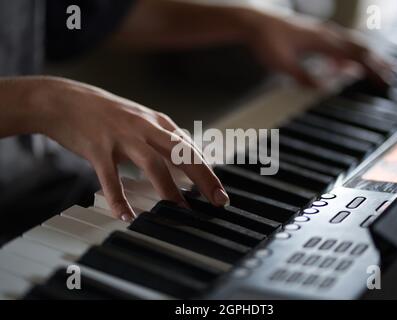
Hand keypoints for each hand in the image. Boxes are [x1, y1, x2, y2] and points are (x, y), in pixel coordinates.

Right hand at [31, 77, 228, 220]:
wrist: (64, 100)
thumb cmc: (105, 113)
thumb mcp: (141, 119)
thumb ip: (162, 138)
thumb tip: (184, 157)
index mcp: (158, 123)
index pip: (191, 149)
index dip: (209, 172)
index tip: (220, 193)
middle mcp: (145, 128)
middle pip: (182, 154)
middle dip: (203, 178)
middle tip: (217, 201)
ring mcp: (122, 137)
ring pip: (153, 164)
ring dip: (169, 191)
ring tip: (180, 211)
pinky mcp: (98, 148)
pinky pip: (111, 178)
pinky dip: (119, 199)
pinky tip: (126, 216)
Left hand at [242, 10, 393, 87]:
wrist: (255, 22)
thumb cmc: (267, 41)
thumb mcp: (283, 64)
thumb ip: (303, 77)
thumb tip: (322, 90)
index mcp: (322, 42)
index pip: (355, 57)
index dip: (372, 70)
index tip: (385, 81)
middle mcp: (326, 34)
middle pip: (359, 47)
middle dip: (377, 62)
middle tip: (392, 73)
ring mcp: (321, 32)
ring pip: (351, 43)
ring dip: (365, 55)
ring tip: (377, 65)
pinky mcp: (314, 33)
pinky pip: (338, 43)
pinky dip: (348, 53)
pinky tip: (344, 63)